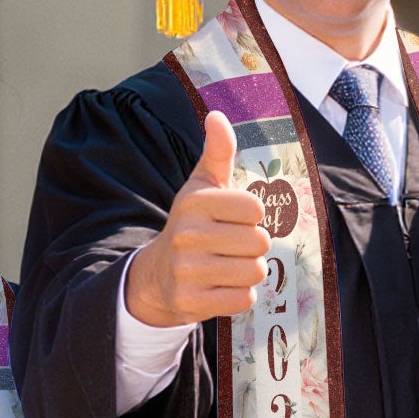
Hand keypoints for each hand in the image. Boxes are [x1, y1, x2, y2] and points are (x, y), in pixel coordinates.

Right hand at [123, 111, 271, 326]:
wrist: (158, 274)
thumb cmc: (193, 224)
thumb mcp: (202, 186)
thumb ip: (218, 152)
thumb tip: (217, 115)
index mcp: (195, 202)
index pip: (256, 208)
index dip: (252, 216)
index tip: (234, 218)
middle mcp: (188, 235)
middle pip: (260, 242)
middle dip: (253, 246)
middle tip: (232, 246)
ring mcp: (188, 271)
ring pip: (255, 272)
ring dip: (249, 271)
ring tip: (228, 265)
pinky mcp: (192, 302)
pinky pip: (244, 299)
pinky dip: (240, 295)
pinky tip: (221, 286)